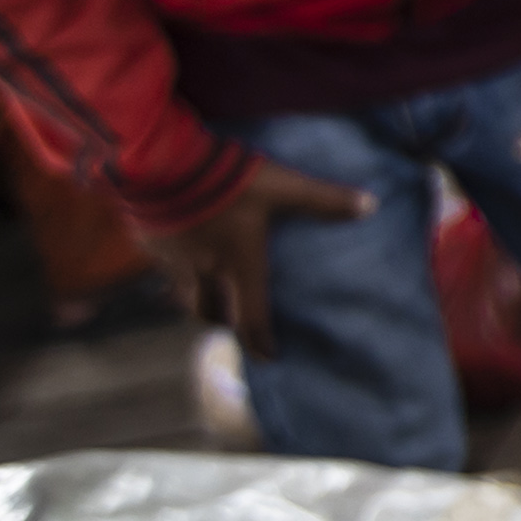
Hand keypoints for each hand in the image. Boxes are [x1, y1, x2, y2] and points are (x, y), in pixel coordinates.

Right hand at [148, 157, 372, 361]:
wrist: (161, 163)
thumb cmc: (228, 180)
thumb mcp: (283, 186)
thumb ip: (324, 199)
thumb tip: (370, 205)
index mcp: (238, 265)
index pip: (250, 318)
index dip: (260, 341)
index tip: (269, 357)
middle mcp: (203, 271)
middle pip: (210, 314)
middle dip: (225, 322)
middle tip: (236, 321)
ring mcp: (172, 260)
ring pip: (184, 295)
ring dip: (199, 300)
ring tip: (211, 294)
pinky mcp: (149, 243)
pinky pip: (162, 269)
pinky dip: (175, 272)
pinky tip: (181, 257)